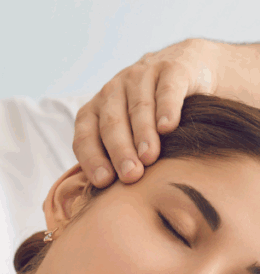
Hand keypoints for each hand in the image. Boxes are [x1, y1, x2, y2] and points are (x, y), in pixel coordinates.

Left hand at [73, 37, 219, 186]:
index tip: (103, 182)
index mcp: (97, 109)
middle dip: (119, 151)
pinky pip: (167, 89)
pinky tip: (168, 127)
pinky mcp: (172, 68)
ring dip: (142, 134)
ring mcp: (141, 76)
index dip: (92, 158)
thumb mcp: (130, 134)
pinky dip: (167, 108)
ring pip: (138, 107)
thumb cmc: (153, 116)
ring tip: (149, 158)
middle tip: (130, 176)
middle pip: (111, 123)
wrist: (188, 70)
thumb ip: (117, 160)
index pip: (85, 135)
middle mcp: (114, 90)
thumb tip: (112, 205)